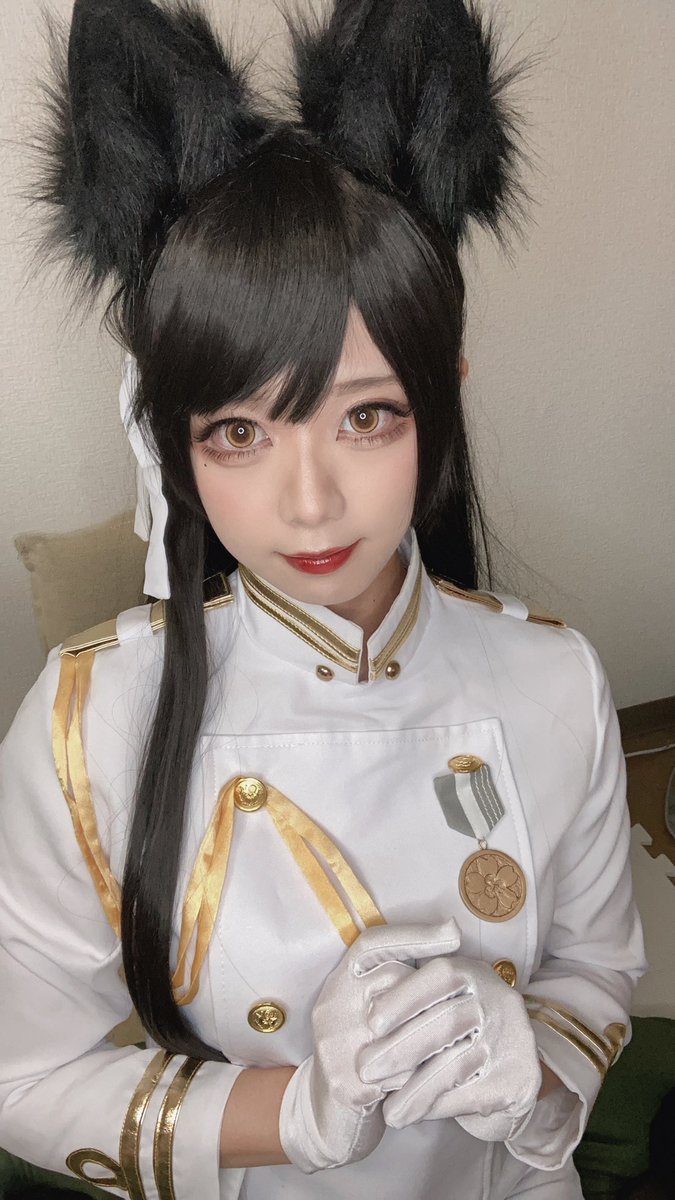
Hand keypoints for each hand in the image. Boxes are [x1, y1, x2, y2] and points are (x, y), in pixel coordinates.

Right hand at [278, 917, 461, 1172]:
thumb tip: (451, 932)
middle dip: (429, 1001)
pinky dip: (422, 1080)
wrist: (329, 1114)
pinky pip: (400, 1076)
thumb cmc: (365, 1051)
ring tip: (453, 1048)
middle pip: (395, 983)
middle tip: (457, 1019)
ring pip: (403, 1031)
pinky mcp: (343, 1083)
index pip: (374, 943)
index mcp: (340, 979)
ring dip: (431, 1043)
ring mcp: (333, 1044)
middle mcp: (331, 1004)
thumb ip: (398, 979)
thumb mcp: (372, 1006)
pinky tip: (437, 1081)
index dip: (413, 935)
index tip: (454, 933)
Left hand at [373, 955, 540, 1140]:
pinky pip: (471, 1095)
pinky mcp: (520, 1078)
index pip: (441, 976)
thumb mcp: (438, 1006)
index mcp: (475, 973)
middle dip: (400, 1048)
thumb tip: (366, 1024)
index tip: (371, 1022)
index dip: (405, 996)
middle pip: (447, 1021)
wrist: (505, 1073)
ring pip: (457, 1065)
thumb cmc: (456, 1033)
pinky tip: (413, 1114)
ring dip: (415, 1090)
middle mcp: (499, 1000)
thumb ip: (411, 1005)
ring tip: (387, 1111)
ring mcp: (514, 1039)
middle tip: (365, 1070)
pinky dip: (436, 1106)